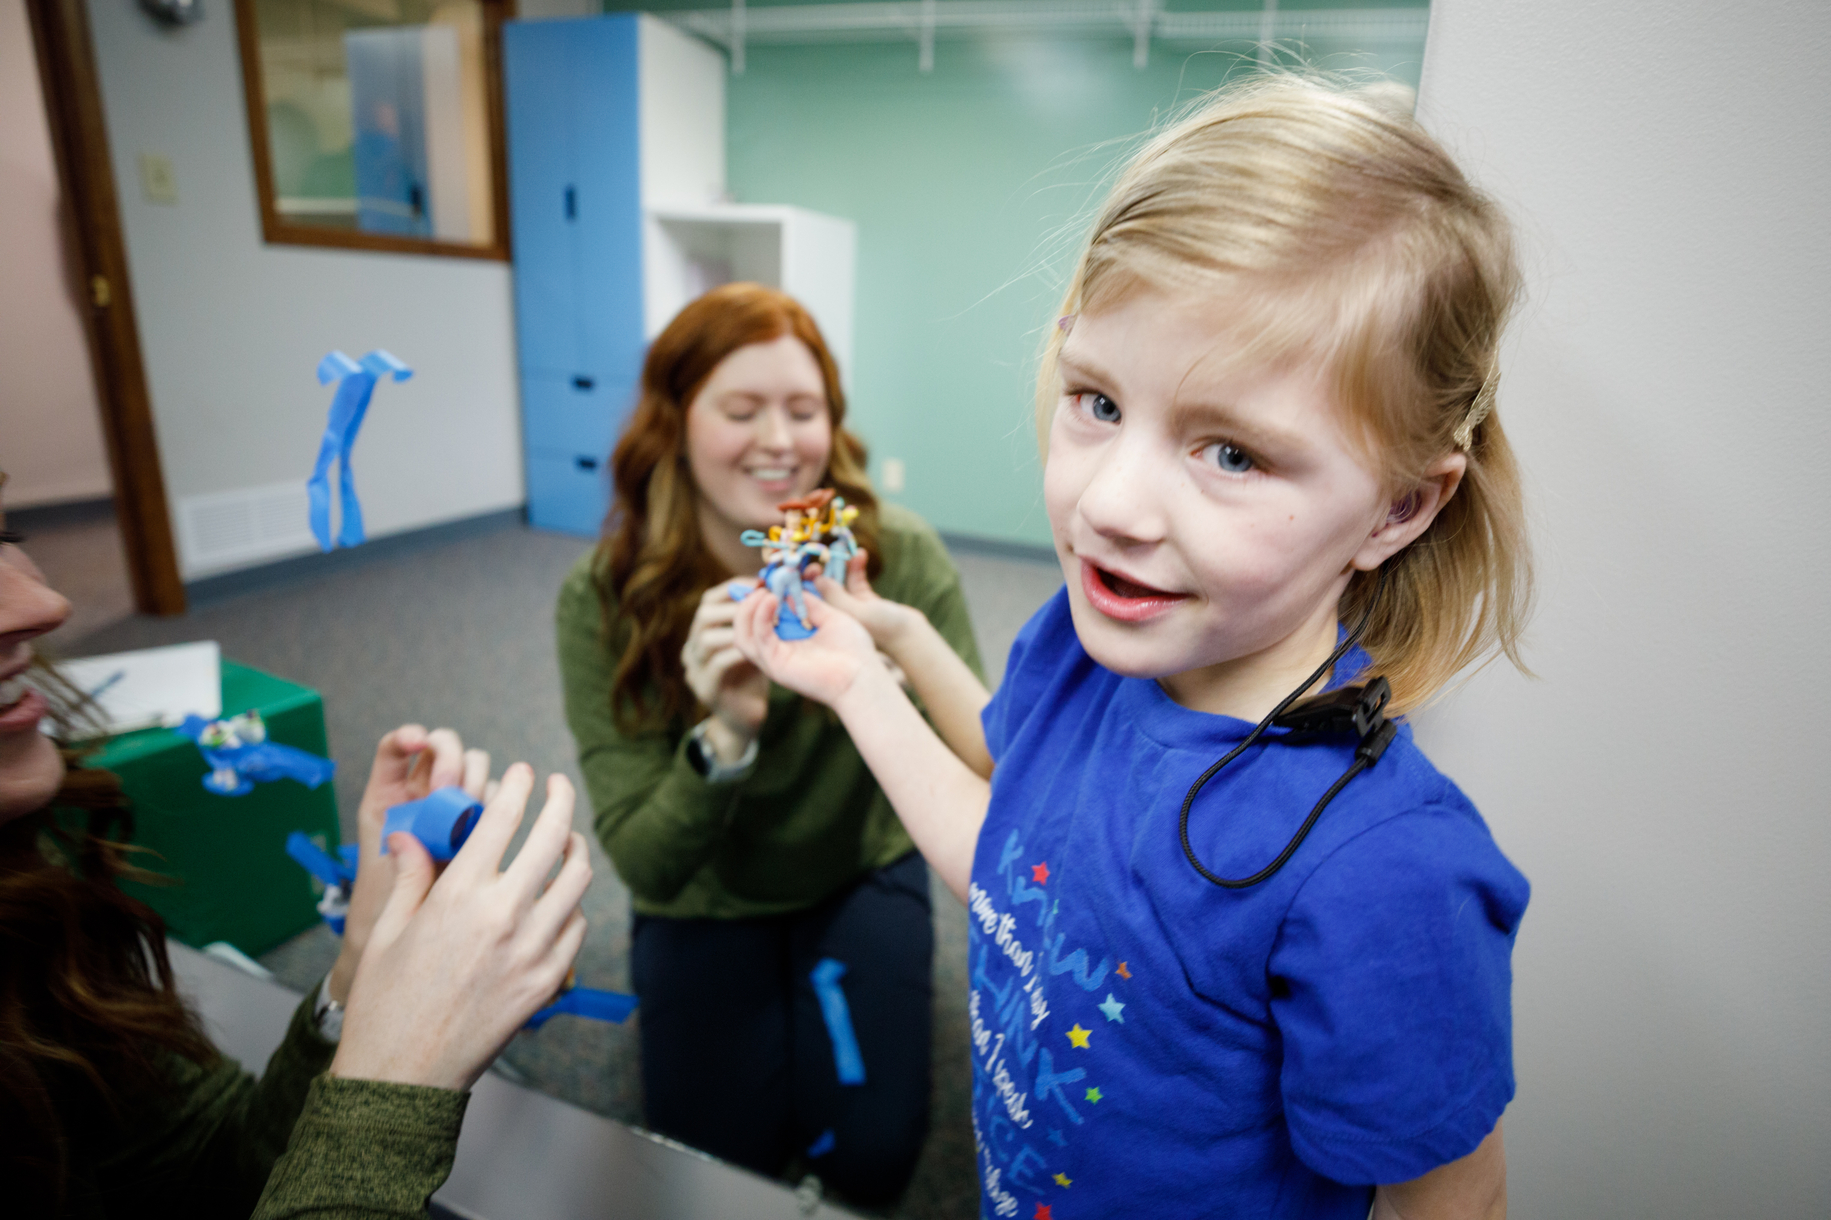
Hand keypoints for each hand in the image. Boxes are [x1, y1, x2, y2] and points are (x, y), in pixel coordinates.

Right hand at [330, 765, 591, 1091]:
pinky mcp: (548, 982)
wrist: (402, 1077)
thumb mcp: (385, 931)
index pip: (502, 817)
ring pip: (576, 880)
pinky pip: (576, 927)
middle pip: (553, 837)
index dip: (517, 785)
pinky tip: (558, 900)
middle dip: (560, 799)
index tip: (522, 772)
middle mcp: (504, 915)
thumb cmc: (384, 1004)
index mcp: (459, 894)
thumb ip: (409, 875)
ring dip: (574, 850)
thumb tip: (410, 835)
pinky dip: (572, 905)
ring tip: (566, 839)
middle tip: (557, 785)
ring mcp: (533, 949)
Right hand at [682, 582, 769, 759]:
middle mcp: (693, 646)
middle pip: (703, 614)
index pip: (711, 598)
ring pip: (707, 638)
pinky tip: (760, 651)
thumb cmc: (755, 675)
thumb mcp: (756, 642)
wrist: (747, 717)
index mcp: (704, 631)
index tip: (761, 583)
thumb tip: (779, 586)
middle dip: (736, 606)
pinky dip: (739, 654)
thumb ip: (760, 618)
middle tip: (764, 603)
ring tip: (766, 626)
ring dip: (738, 629)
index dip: (734, 588)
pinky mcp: (706, 688)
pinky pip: (718, 664)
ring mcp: (696, 669)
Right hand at [732, 582, 881, 707]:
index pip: (759, 619)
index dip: (759, 598)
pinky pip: (759, 639)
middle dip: (748, 602)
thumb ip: (810, 603)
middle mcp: (777, 652)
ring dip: (748, 609)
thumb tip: (790, 587)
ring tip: (765, 592)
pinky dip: (760, 616)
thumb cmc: (854, 650)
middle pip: (744, 628)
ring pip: (742, 636)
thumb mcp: (831, 617)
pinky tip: (773, 599)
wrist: (863, 675)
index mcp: (789, 641)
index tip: (768, 579)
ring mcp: (774, 661)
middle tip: (761, 584)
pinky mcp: (776, 666)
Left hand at [812, 550, 920, 651]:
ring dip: (839, 564)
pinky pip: (856, 580)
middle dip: (821, 569)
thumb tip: (817, 579)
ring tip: (841, 548)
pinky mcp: (865, 601)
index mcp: (827, 622)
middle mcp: (835, 615)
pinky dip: (856, 567)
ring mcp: (851, 607)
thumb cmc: (883, 628)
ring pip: (838, 581)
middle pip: (820, 588)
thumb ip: (835, 596)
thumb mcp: (856, 611)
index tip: (807, 566)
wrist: (911, 635)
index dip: (802, 582)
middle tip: (823, 556)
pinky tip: (860, 554)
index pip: (806, 600)